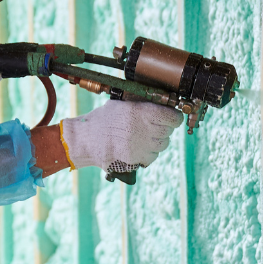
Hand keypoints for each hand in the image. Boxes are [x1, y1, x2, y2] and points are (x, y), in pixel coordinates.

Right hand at [60, 100, 183, 174]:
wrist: (87, 140)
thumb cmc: (104, 119)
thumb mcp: (123, 105)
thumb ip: (143, 106)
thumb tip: (163, 105)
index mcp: (142, 112)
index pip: (172, 117)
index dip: (174, 117)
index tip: (172, 117)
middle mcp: (145, 129)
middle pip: (168, 131)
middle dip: (165, 128)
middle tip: (155, 126)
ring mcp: (142, 146)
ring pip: (163, 144)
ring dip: (158, 140)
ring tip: (144, 136)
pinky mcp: (138, 159)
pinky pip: (153, 156)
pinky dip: (149, 152)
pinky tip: (138, 146)